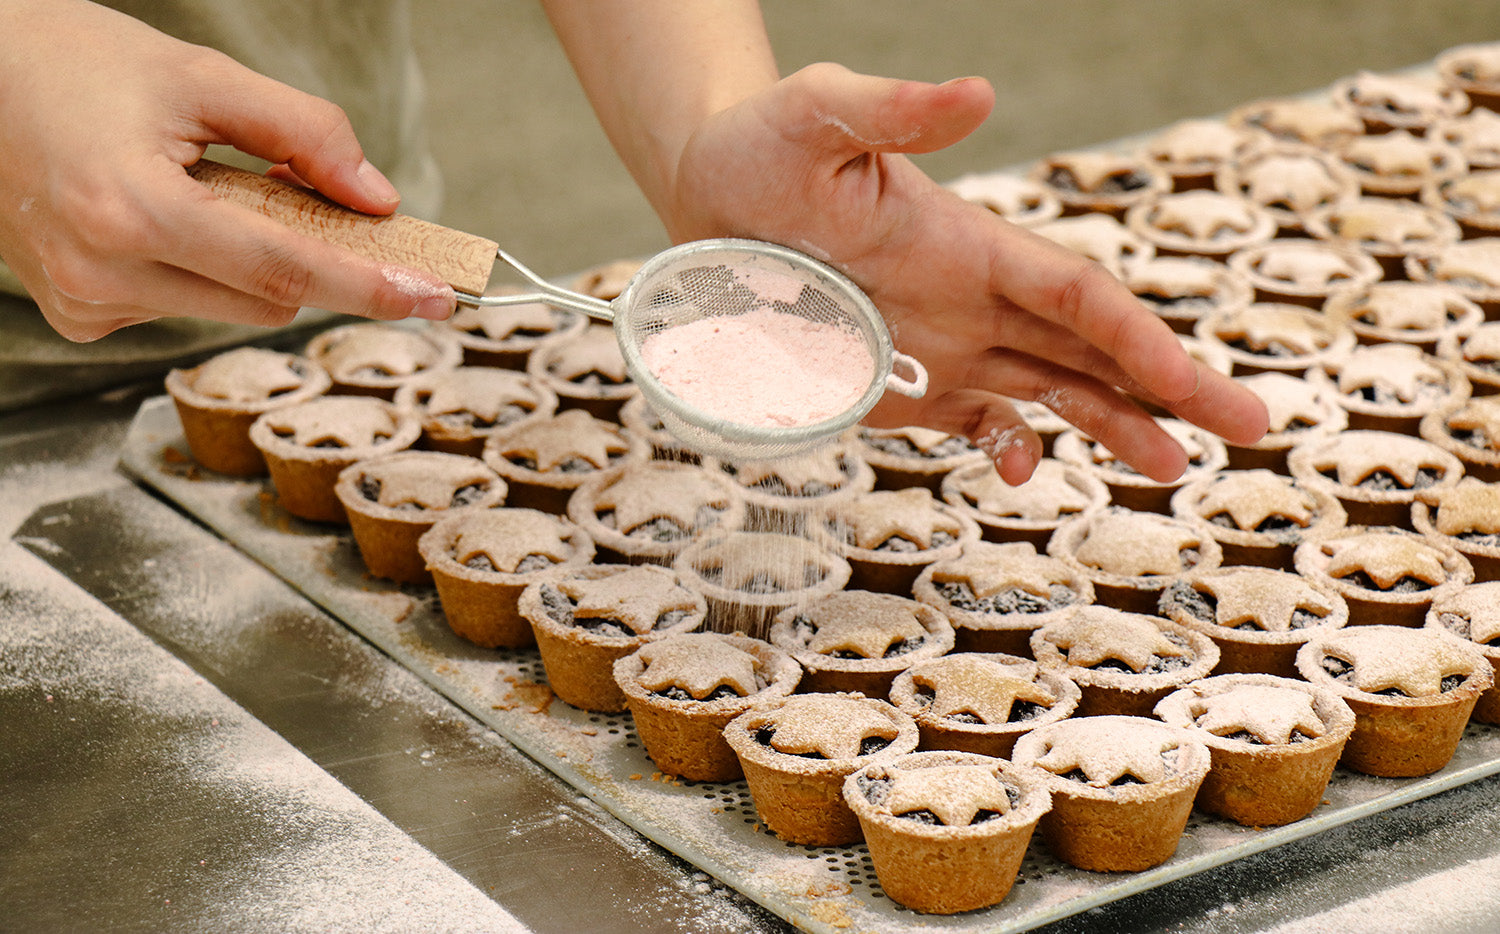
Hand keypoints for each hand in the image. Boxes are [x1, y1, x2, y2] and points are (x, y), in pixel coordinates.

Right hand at [0, 0, 454, 341]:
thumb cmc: (77, 63)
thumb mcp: (202, 76)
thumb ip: (304, 134)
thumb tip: (378, 200)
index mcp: (128, 209)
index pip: (282, 268)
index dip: (368, 286)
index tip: (434, 296)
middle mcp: (99, 272)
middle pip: (267, 297)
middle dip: (314, 259)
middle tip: (332, 211)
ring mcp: (84, 302)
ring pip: (230, 306)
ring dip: (255, 261)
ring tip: (208, 187)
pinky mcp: (79, 314)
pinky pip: (184, 304)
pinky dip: (203, 268)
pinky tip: (164, 216)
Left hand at [665, 63, 1268, 483]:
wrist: (707, 197)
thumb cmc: (761, 148)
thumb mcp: (816, 117)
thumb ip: (891, 110)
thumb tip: (976, 93)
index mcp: (968, 243)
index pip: (1073, 296)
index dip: (1132, 338)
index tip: (1185, 379)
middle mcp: (972, 299)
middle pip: (1089, 348)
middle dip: (1166, 386)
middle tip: (1249, 426)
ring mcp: (943, 345)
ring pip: (1049, 390)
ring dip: (1112, 426)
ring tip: (1173, 467)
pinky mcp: (902, 384)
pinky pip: (972, 419)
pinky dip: (1006, 447)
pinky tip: (1022, 469)